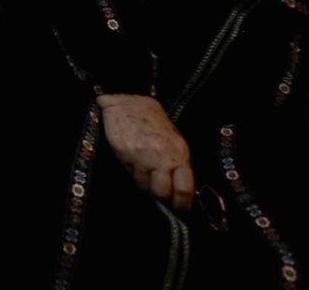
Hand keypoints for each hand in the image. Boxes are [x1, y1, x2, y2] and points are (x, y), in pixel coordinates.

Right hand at [97, 93, 193, 211]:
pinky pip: (130, 174)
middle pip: (162, 193)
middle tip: (161, 193)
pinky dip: (133, 172)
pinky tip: (134, 160)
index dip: (182, 203)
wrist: (129, 101)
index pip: (184, 189)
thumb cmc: (155, 122)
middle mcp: (161, 157)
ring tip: (145, 170)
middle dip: (161, 197)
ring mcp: (141, 156)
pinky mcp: (124, 154)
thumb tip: (180, 189)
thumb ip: (178, 164)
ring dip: (145, 183)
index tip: (181, 207)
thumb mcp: (175, 141)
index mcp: (179, 154)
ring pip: (144, 186)